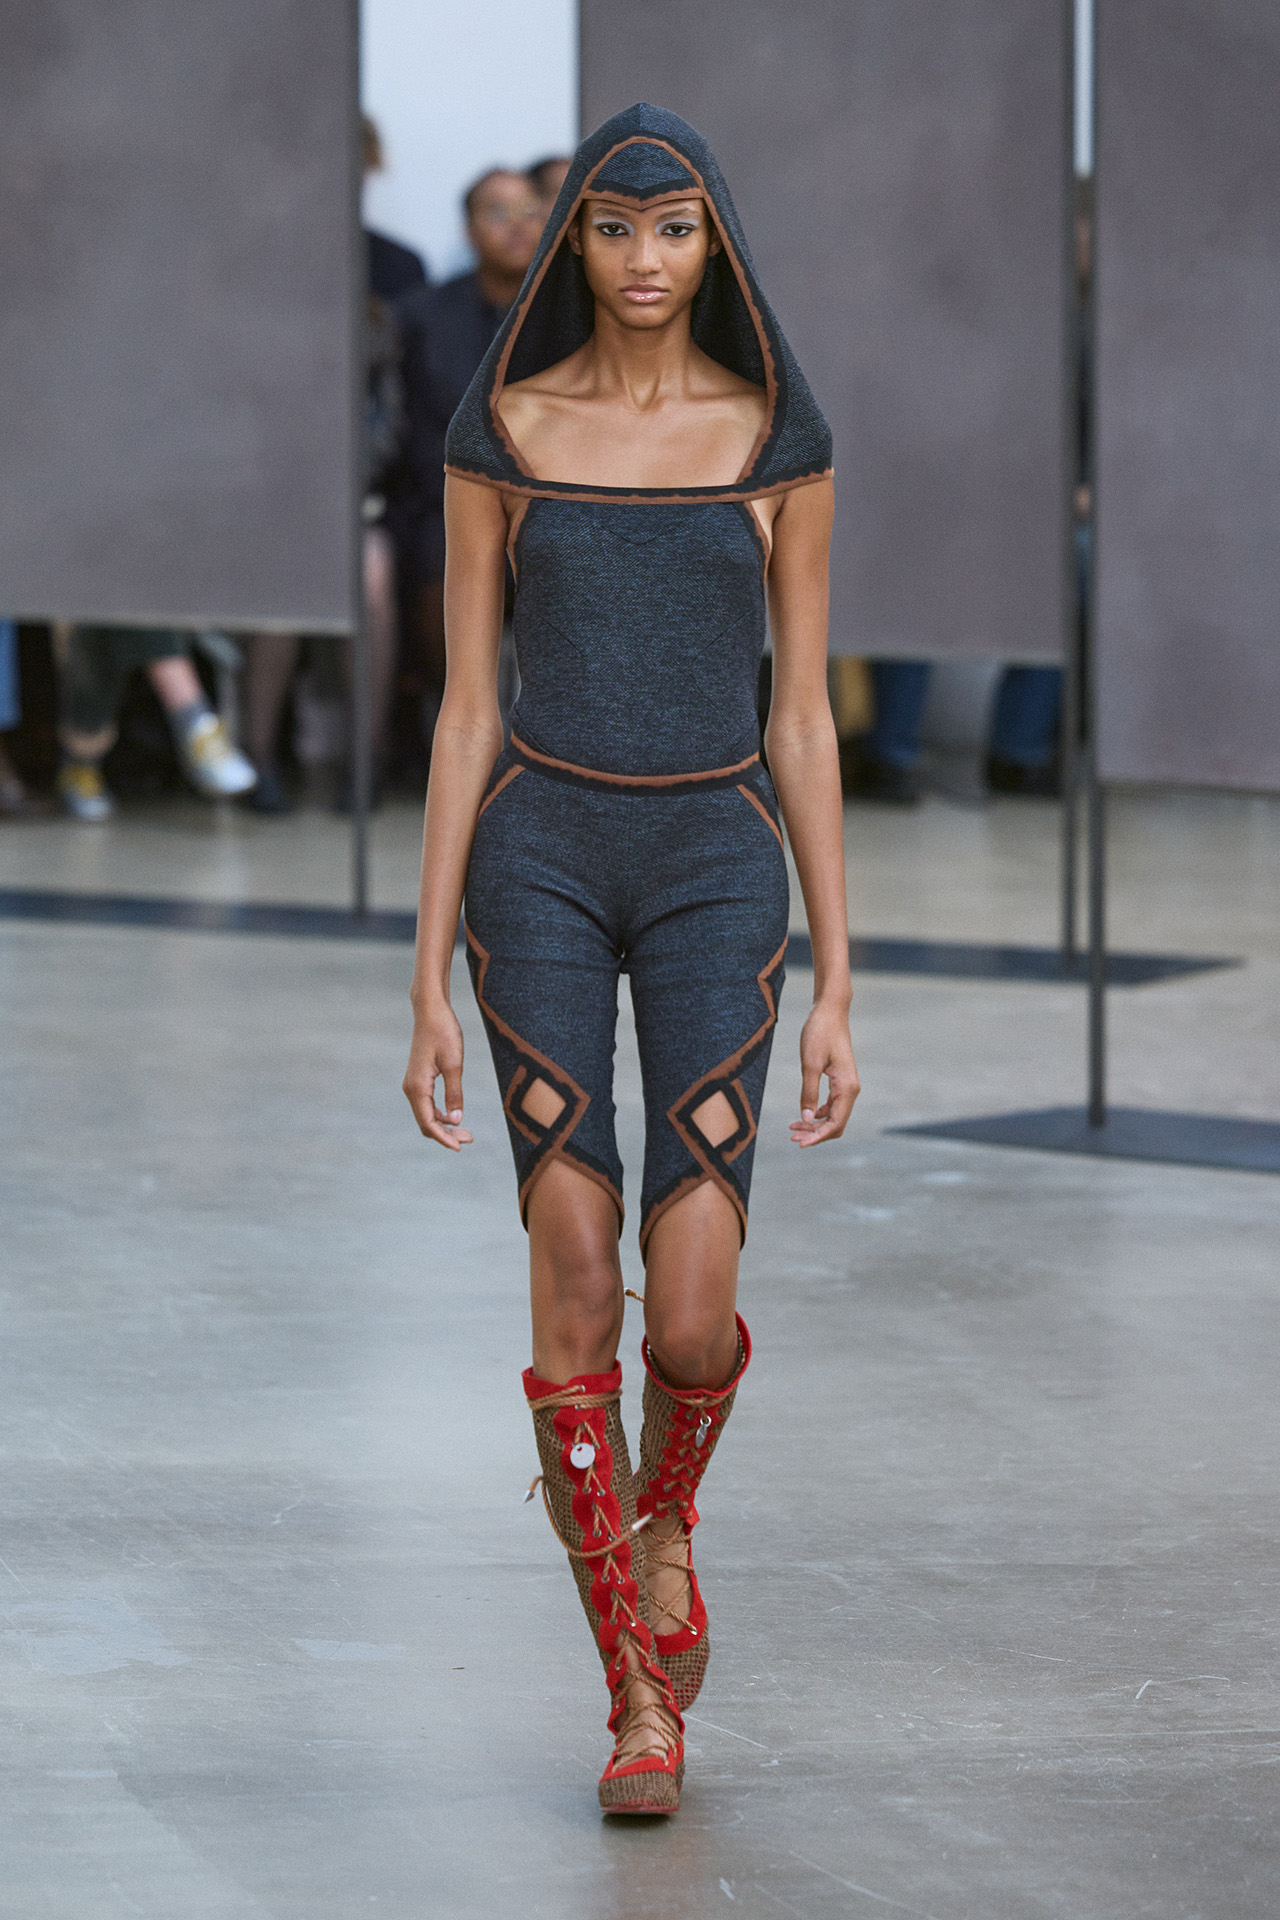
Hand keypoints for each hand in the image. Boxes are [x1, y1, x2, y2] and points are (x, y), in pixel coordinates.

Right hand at [403, 1002, 473, 1150]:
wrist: (431, 1011)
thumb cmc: (443, 1033)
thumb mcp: (454, 1064)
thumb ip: (455, 1093)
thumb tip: (456, 1120)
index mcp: (418, 1087)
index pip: (428, 1123)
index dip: (444, 1138)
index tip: (461, 1147)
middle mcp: (411, 1088)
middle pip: (426, 1122)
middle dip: (446, 1135)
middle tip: (470, 1139)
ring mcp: (413, 1084)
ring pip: (426, 1115)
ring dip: (444, 1125)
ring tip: (466, 1131)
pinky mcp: (418, 1079)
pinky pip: (426, 1104)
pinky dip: (440, 1114)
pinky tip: (454, 1115)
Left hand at [790, 1000, 859, 1145]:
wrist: (830, 1011)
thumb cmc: (819, 1033)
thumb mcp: (810, 1064)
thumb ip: (809, 1092)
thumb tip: (806, 1118)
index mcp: (847, 1088)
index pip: (835, 1123)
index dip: (818, 1137)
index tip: (799, 1143)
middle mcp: (851, 1089)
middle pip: (836, 1124)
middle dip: (815, 1133)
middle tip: (792, 1136)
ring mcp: (847, 1085)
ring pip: (833, 1115)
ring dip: (815, 1124)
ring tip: (793, 1127)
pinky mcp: (840, 1080)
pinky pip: (832, 1105)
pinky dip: (817, 1113)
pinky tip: (803, 1114)